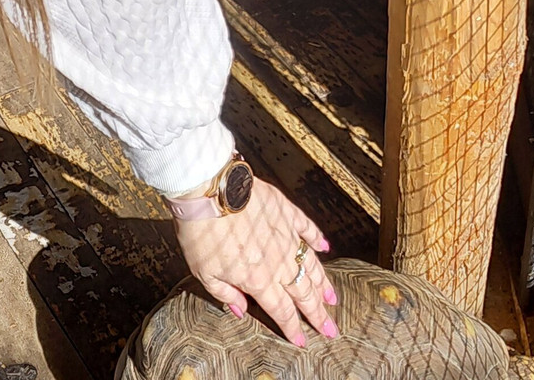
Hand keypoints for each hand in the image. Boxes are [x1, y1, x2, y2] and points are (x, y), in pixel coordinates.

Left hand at [173, 177, 336, 346]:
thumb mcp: (204, 273)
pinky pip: (306, 227)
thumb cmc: (202, 232)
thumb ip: (226, 294)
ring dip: (322, 283)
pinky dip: (317, 238)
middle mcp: (279, 261)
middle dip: (318, 314)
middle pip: (303, 293)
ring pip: (311, 265)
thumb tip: (242, 310)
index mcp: (258, 280)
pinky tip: (324, 247)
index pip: (282, 310)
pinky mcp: (285, 211)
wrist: (209, 191)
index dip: (293, 328)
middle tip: (331, 330)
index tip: (303, 341)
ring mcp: (286, 235)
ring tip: (332, 298)